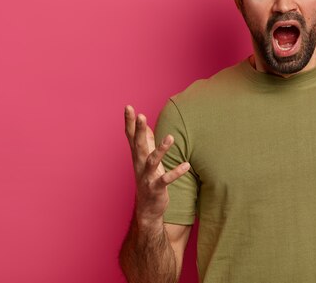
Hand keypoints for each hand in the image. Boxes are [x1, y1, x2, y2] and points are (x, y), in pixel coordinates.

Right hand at [124, 105, 190, 225]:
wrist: (147, 209)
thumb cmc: (148, 179)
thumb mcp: (145, 159)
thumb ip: (145, 141)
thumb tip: (143, 123)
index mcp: (137, 156)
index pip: (131, 136)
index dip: (130, 122)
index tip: (128, 106)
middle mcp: (140, 165)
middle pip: (138, 145)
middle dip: (140, 130)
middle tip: (141, 115)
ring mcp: (147, 177)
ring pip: (152, 161)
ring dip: (160, 150)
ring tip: (170, 137)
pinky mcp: (156, 188)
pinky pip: (166, 180)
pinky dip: (176, 172)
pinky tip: (187, 165)